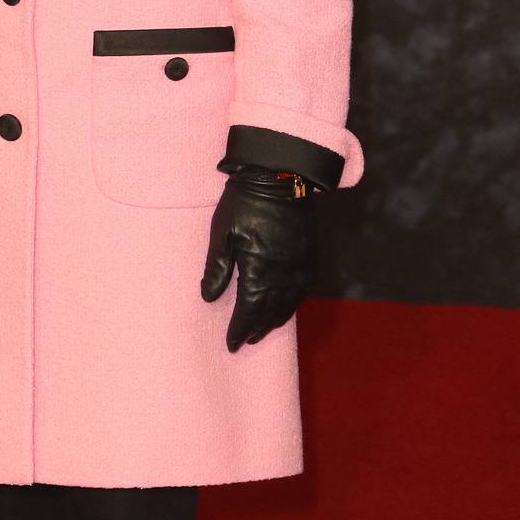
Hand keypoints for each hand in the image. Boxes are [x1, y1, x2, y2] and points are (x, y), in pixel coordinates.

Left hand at [200, 165, 318, 350]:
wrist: (281, 176)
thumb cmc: (244, 202)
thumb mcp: (222, 233)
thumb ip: (217, 268)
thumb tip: (209, 297)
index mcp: (259, 270)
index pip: (249, 311)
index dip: (240, 329)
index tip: (231, 343)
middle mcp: (283, 275)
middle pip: (270, 313)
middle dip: (256, 329)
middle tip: (245, 341)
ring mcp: (300, 267)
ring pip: (289, 305)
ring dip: (275, 321)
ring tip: (262, 331)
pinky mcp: (310, 258)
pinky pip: (302, 291)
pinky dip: (291, 305)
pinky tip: (285, 308)